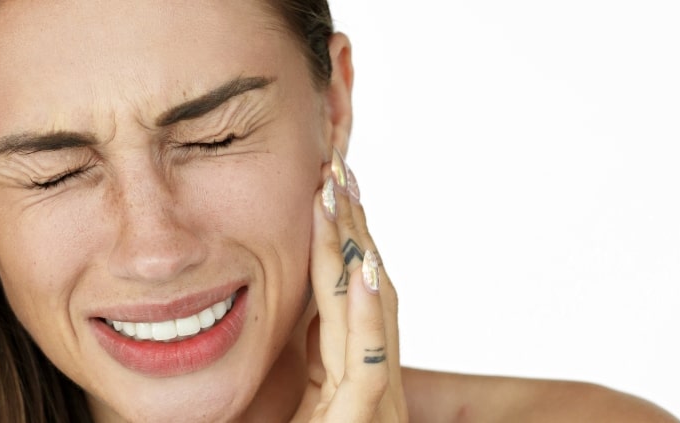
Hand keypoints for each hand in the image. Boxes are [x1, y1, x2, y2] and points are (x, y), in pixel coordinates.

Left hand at [299, 151, 406, 421]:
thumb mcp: (307, 407)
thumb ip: (311, 365)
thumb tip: (303, 318)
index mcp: (353, 377)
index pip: (350, 295)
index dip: (343, 240)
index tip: (329, 188)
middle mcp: (374, 384)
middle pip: (368, 289)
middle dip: (353, 226)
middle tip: (336, 166)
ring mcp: (376, 403)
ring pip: (373, 313)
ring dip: (357, 248)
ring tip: (342, 194)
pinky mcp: (363, 422)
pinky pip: (368, 365)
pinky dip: (367, 315)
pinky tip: (363, 269)